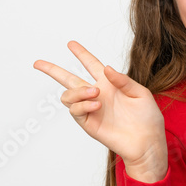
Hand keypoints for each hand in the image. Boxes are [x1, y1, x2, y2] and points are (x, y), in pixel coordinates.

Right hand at [33, 41, 166, 176]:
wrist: (148, 142)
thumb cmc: (147, 118)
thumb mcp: (140, 93)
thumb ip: (123, 80)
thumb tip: (106, 68)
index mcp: (109, 84)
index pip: (91, 65)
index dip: (81, 54)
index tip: (70, 44)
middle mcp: (97, 94)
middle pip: (69, 79)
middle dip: (52, 70)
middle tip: (38, 63)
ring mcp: (91, 109)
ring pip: (68, 95)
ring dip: (77, 91)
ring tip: (94, 93)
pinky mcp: (89, 123)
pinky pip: (75, 111)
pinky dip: (82, 105)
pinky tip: (96, 104)